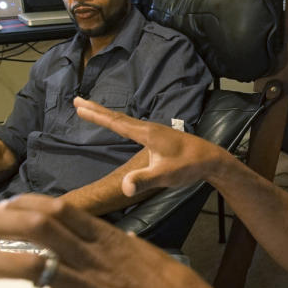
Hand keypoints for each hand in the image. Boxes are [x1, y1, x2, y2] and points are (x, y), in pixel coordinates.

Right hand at [74, 97, 227, 197]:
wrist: (210, 160)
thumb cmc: (189, 166)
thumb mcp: (165, 176)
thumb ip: (144, 180)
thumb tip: (124, 187)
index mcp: (146, 134)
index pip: (116, 123)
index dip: (97, 116)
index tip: (79, 107)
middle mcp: (148, 128)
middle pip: (117, 117)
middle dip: (96, 110)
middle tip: (77, 100)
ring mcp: (154, 131)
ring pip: (125, 120)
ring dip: (107, 115)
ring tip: (92, 110)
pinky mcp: (158, 137)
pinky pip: (132, 126)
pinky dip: (119, 122)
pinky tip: (119, 125)